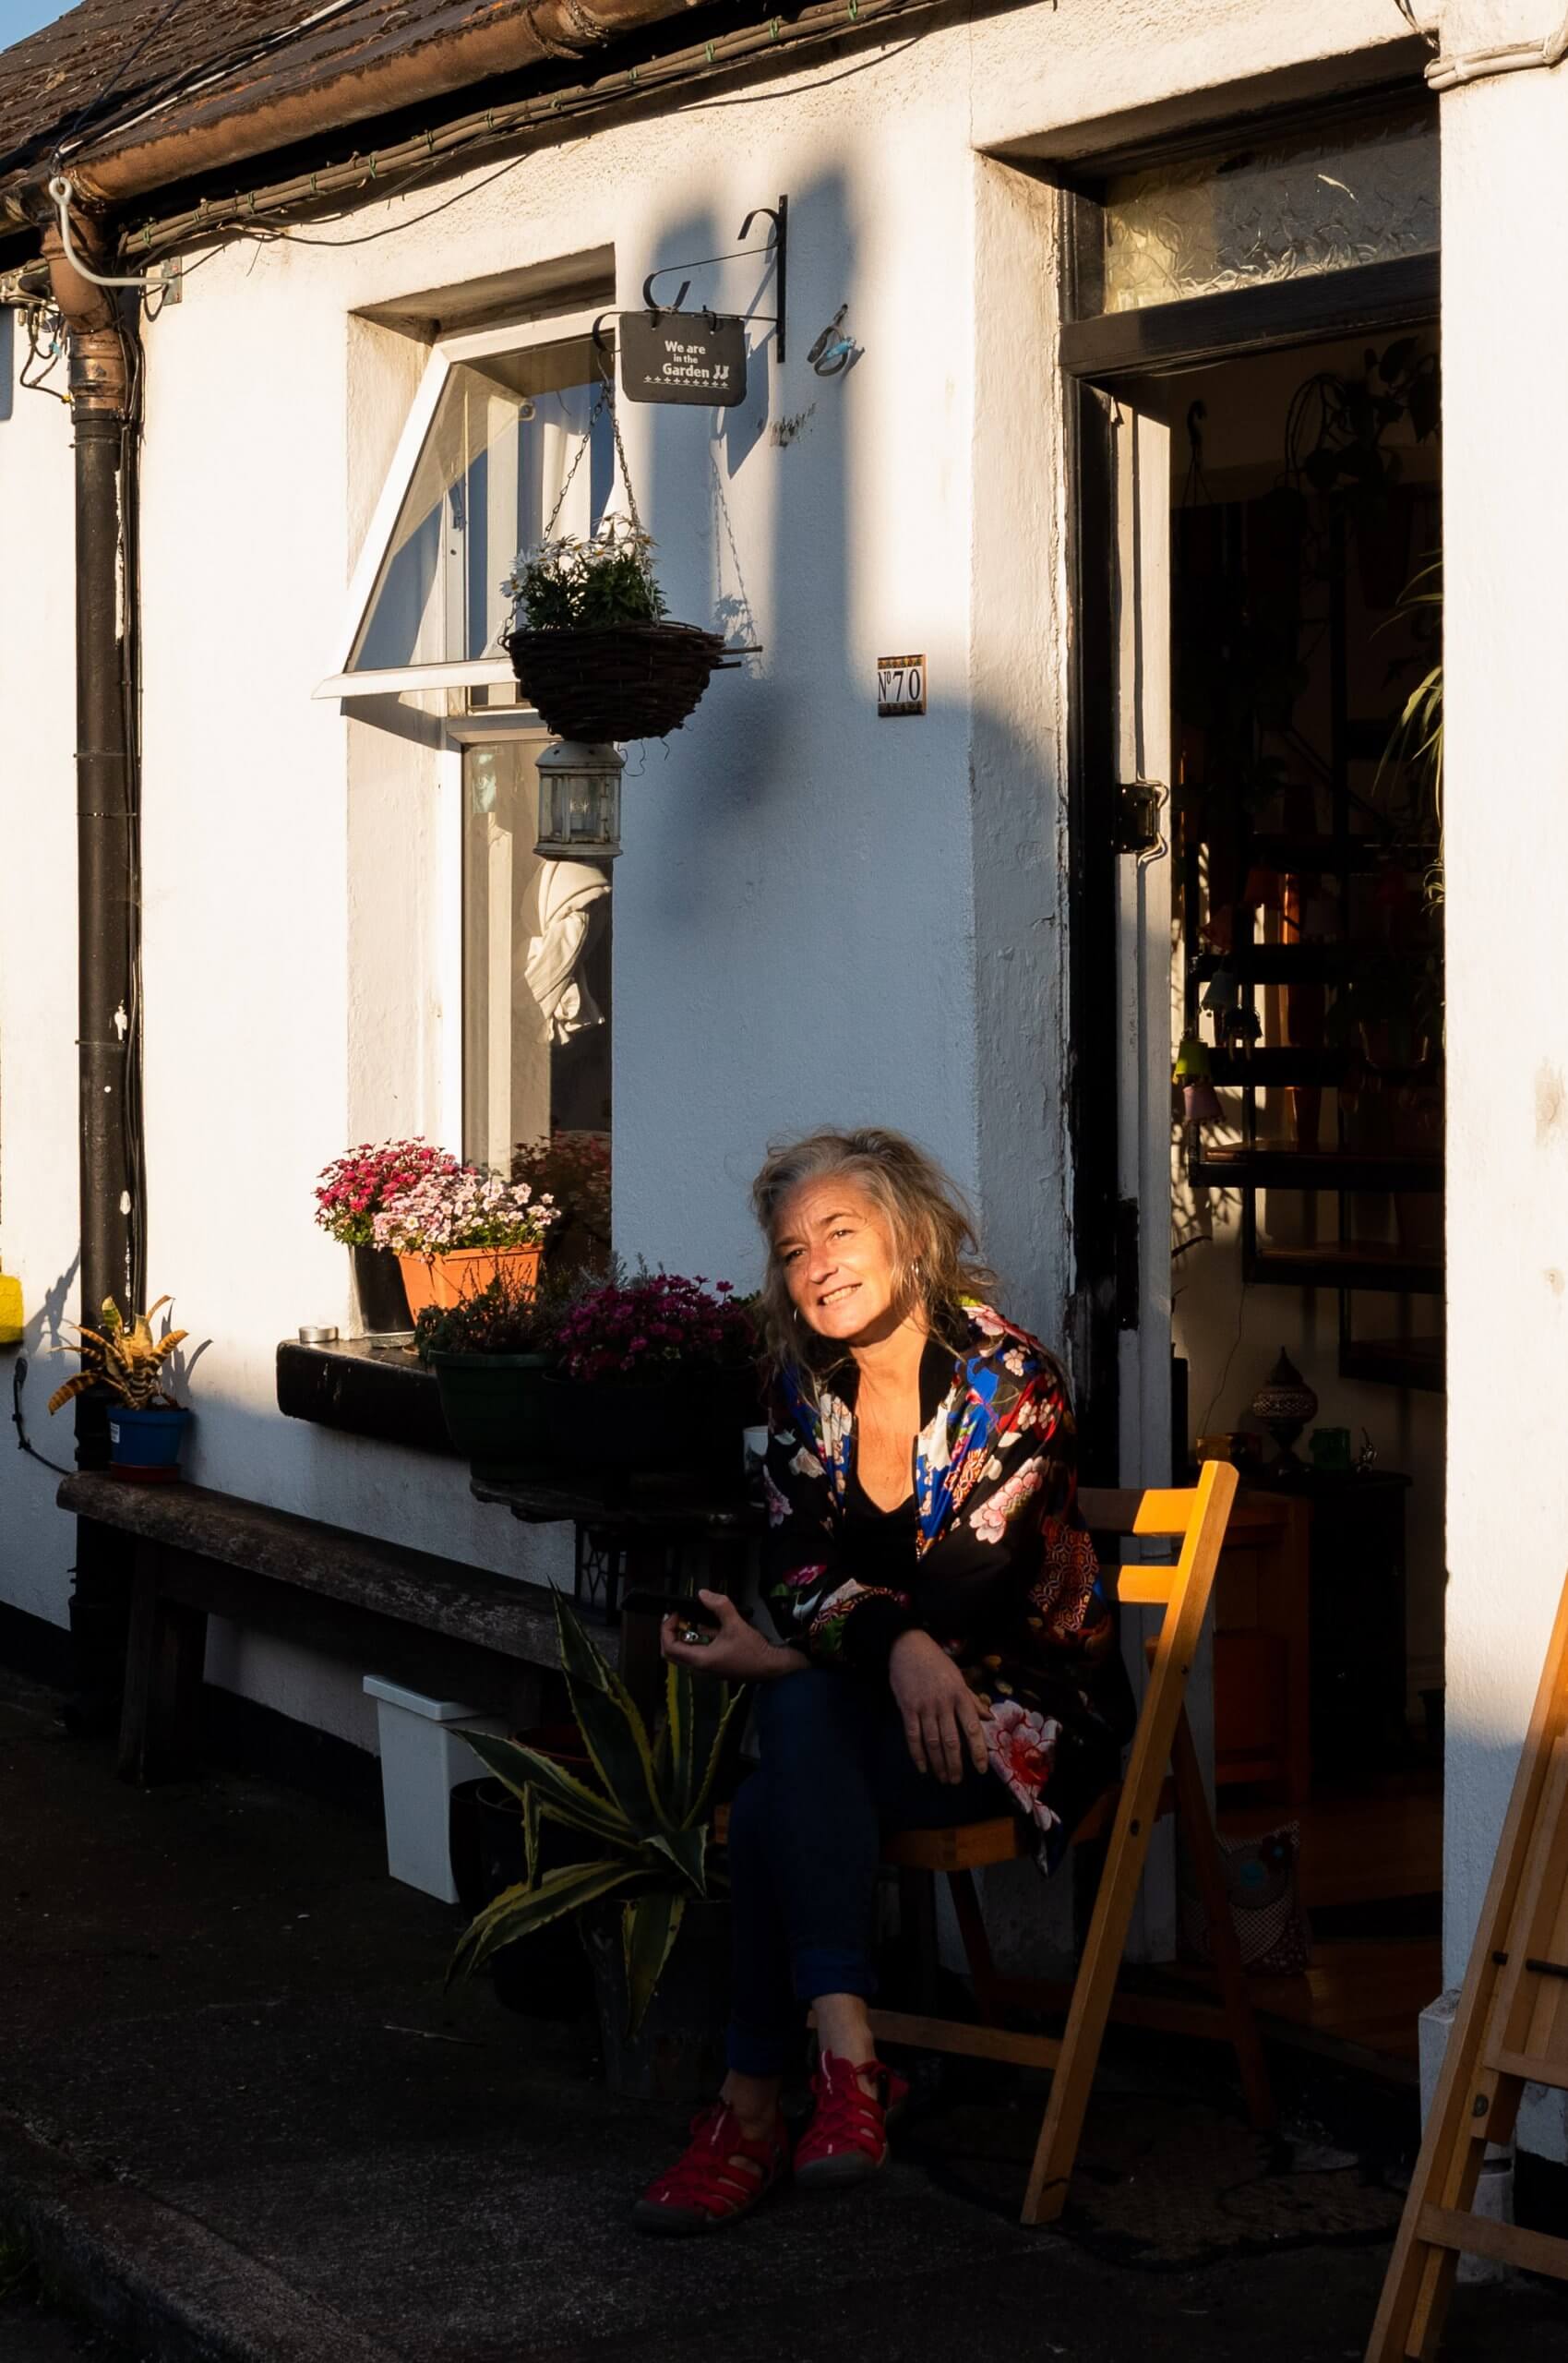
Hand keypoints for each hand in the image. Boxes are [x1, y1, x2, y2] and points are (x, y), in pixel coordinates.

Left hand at [661, 1591, 801, 1683]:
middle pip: (673, 1653)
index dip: (666, 1628)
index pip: (669, 1647)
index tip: (675, 1614)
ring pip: (685, 1653)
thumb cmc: (754, 1651)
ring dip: (686, 1636)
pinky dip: (699, 1640)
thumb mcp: (735, 1625)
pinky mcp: (716, 1667)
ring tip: (696, 1618)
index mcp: (700, 1660)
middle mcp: (700, 1668)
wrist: (772, 1668)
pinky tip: (712, 1628)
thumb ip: (719, 1606)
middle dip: (671, 1633)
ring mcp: (707, 1669)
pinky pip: (698, 1653)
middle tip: (678, 1618)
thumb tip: (703, 1594)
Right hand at [888, 1629, 989, 1782]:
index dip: (978, 1751)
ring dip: (938, 1763)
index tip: (981, 1769)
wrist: (908, 1646)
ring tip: (943, 1778)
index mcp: (960, 1696)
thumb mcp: (959, 1677)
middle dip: (955, 1764)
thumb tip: (989, 1718)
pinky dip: (917, 1754)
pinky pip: (913, 1736)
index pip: (972, 1728)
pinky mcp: (907, 1708)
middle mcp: (944, 1703)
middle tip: (956, 1781)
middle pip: (952, 1741)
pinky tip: (922, 1767)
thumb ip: (972, 1700)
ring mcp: (924, 1706)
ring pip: (933, 1742)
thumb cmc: (937, 1662)